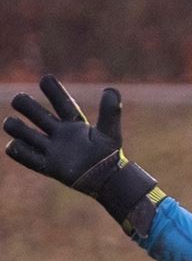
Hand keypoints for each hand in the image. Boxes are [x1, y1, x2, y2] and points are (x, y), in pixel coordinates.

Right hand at [4, 75, 161, 232]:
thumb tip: (111, 89)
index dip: (53, 90)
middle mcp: (59, 133)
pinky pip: (27, 157)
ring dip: (16, 126)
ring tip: (12, 123)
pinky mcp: (48, 165)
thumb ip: (110, 112)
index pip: (61, 102)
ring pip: (25, 133)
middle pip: (36, 113)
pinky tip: (15, 144)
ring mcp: (52, 149)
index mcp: (74, 123)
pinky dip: (19, 150)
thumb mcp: (110, 132)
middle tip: (20, 101)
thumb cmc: (109, 155)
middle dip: (25, 104)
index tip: (45, 80)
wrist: (107, 180)